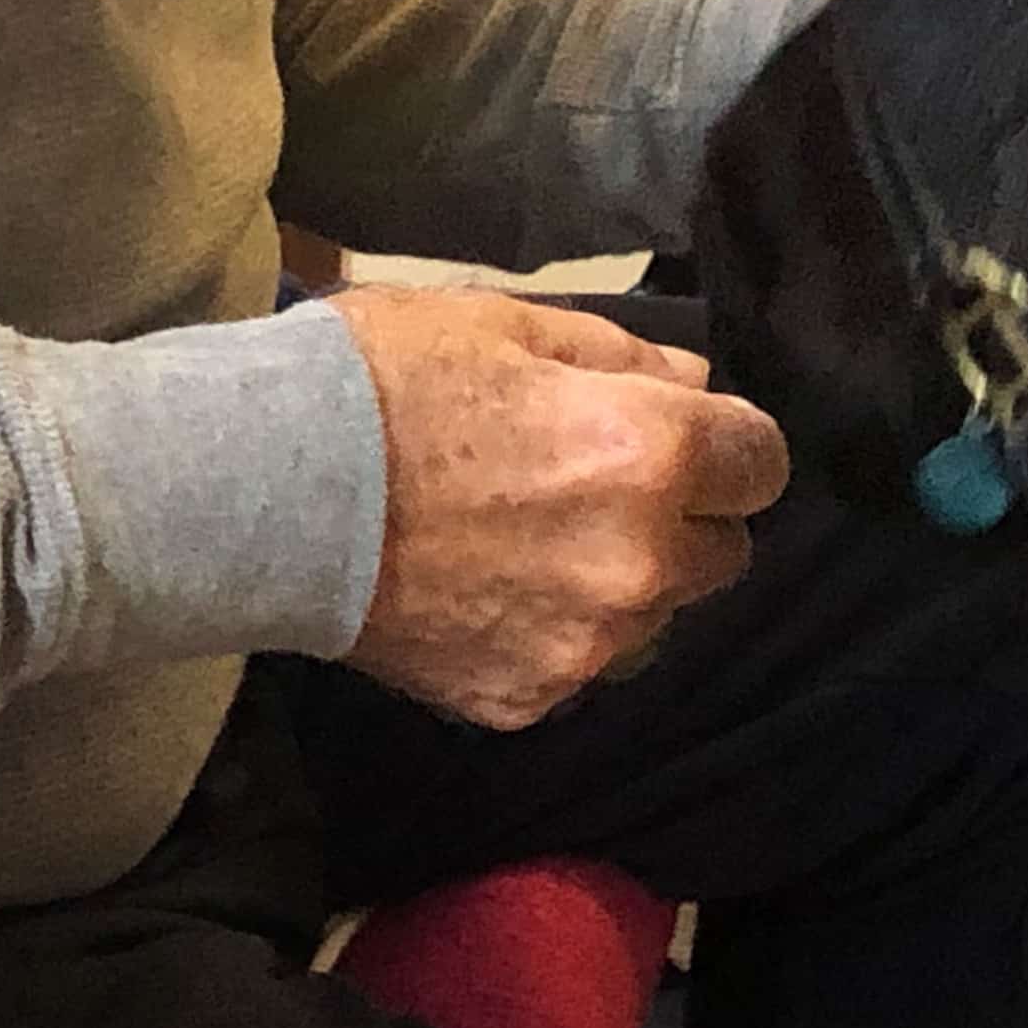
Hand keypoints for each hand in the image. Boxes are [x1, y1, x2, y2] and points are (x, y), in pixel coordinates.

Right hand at [331, 286, 789, 729]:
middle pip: (724, 552)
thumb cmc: (388, 379)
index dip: (730, 444)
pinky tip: (486, 590)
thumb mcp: (513, 325)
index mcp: (649, 453)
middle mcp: (638, 561)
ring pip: (654, 618)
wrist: (263, 491)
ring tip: (534, 542)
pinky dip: (551, 633)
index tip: (688, 437)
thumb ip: (624, 360)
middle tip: (599, 484)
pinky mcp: (524, 701)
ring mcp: (583, 645)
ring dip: (622, 583)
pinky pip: (577, 667)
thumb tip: (694, 386)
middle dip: (684, 516)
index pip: (763, 463)